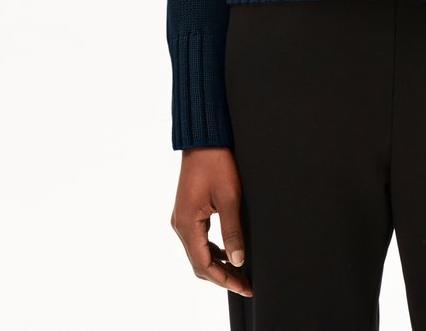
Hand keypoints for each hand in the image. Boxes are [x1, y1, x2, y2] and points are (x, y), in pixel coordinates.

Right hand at [170, 146, 252, 297]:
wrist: (203, 139)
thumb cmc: (216, 163)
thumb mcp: (229, 198)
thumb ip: (233, 231)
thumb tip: (238, 261)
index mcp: (187, 224)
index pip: (203, 265)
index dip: (224, 280)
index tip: (244, 287)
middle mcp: (180, 225)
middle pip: (199, 262)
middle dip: (222, 276)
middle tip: (245, 284)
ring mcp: (182, 218)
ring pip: (198, 252)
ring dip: (218, 264)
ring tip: (240, 272)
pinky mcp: (188, 211)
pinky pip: (198, 239)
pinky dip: (213, 250)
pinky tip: (229, 251)